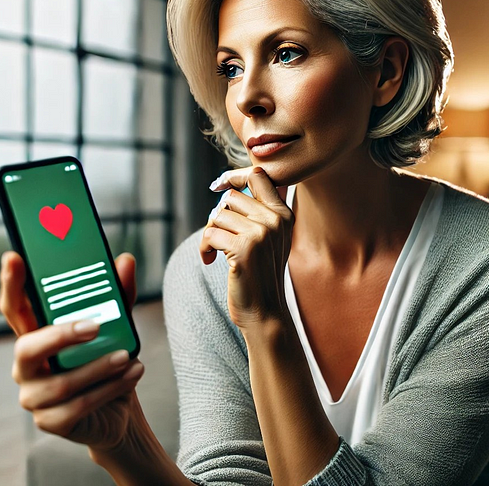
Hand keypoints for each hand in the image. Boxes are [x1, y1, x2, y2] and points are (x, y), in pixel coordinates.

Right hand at [0, 251, 143, 451]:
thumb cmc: (107, 362)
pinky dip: (109, 388)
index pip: (15, 308)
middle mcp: (27, 366)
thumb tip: (125, 261)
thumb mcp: (116, 327)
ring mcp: (34, 396)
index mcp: (36, 336)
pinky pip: (78, 406)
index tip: (13, 258)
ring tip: (127, 356)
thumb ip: (119, 296)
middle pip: (27, 348)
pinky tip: (131, 375)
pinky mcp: (51, 422)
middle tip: (95, 326)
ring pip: (61, 382)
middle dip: (60, 335)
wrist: (119, 412)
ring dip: (98, 367)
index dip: (11, 285)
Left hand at [199, 166, 293, 328]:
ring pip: (218, 215)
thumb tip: (234, 183)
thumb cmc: (261, 275)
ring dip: (210, 233)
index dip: (234, 176)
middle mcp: (275, 221)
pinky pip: (210, 234)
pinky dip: (204, 248)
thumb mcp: (271, 240)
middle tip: (218, 236)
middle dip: (218, 216)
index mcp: (284, 215)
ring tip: (215, 251)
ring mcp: (261, 234)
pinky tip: (211, 260)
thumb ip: (261, 212)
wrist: (265, 313)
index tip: (218, 186)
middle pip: (232, 197)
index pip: (259, 176)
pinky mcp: (244, 249)